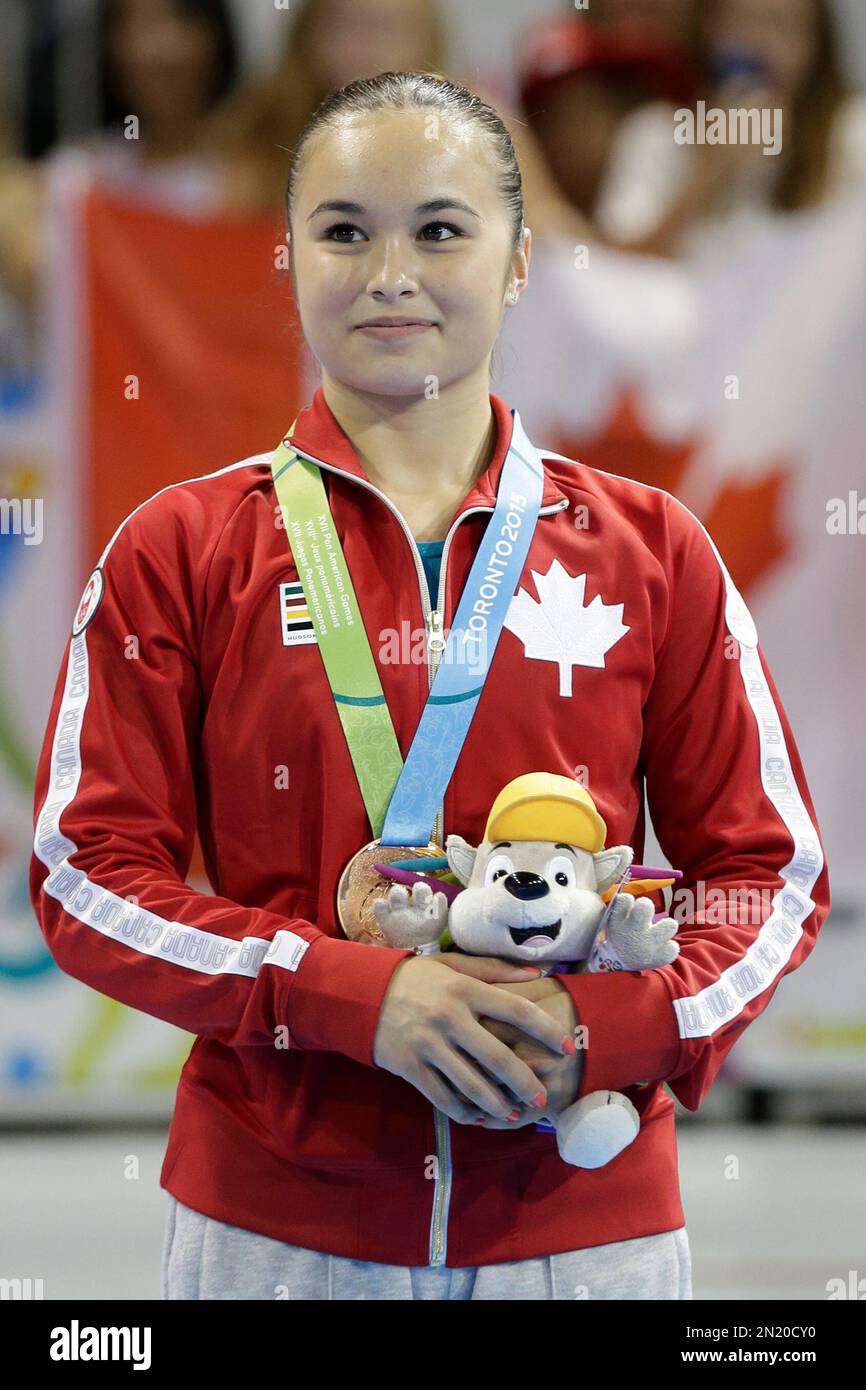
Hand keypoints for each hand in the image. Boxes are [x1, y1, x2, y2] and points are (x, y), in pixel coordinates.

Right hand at [373, 956, 574, 1123]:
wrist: (362, 994)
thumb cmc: (415, 978)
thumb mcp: (452, 965)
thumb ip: (495, 971)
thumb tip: (538, 976)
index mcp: (464, 989)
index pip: (515, 1010)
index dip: (545, 1029)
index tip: (566, 1047)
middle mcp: (449, 1018)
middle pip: (497, 1057)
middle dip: (525, 1081)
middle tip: (543, 1098)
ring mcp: (428, 1046)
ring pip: (472, 1085)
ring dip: (498, 1104)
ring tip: (515, 1113)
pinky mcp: (410, 1068)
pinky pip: (443, 1098)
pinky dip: (464, 1112)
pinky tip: (479, 1117)